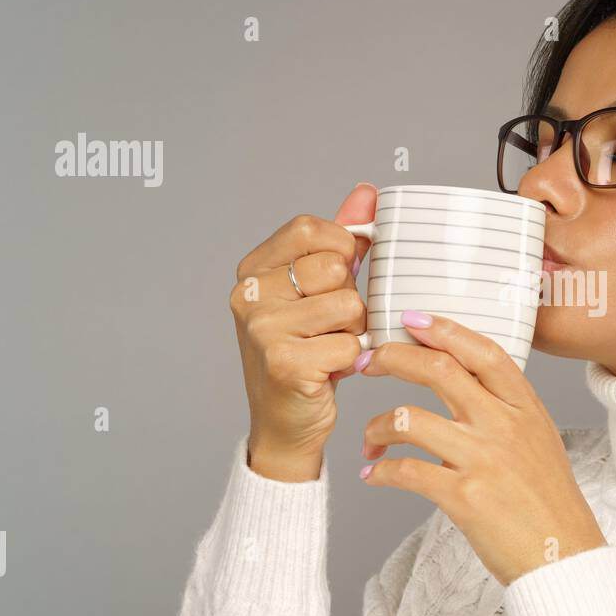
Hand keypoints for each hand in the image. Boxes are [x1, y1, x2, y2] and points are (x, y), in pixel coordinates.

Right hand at [229, 184, 376, 480]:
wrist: (285, 424)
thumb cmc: (304, 353)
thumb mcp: (318, 291)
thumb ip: (339, 239)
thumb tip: (367, 192)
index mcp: (253, 270)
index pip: (310, 228)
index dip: (341, 248)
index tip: (341, 274)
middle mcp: (249, 295)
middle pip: (334, 267)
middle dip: (350, 297)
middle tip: (331, 325)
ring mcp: (262, 329)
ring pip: (348, 305)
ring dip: (353, 330)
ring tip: (330, 347)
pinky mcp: (283, 362)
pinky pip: (348, 343)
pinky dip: (350, 359)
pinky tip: (329, 371)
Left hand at [355, 312, 607, 585]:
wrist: (564, 556)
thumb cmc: (549, 502)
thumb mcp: (539, 439)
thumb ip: (507, 408)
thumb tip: (466, 381)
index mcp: (525, 407)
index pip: (481, 351)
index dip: (443, 329)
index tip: (412, 320)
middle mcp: (503, 425)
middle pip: (437, 369)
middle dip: (392, 358)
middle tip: (369, 362)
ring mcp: (482, 459)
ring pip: (408, 418)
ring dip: (376, 425)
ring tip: (370, 439)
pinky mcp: (463, 497)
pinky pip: (404, 471)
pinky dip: (380, 471)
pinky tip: (374, 475)